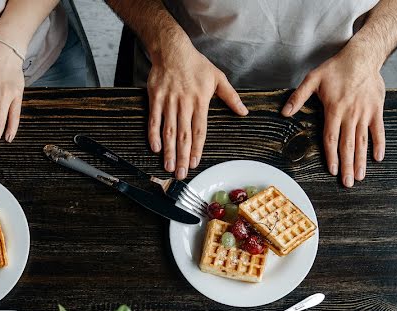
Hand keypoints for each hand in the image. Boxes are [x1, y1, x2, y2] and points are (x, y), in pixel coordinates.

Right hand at [147, 40, 247, 179]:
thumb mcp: (218, 78)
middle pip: (183, 134)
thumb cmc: (196, 64)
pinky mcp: (155, 98)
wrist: (173, 50)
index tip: (195, 162)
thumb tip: (243, 112)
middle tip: (181, 174)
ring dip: (168, 150)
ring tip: (168, 167)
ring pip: (169, 130)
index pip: (199, 130)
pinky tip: (155, 148)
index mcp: (200, 101)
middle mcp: (184, 103)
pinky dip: (153, 134)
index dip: (197, 148)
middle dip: (182, 156)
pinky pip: (154, 119)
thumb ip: (231, 97)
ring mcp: (169, 101)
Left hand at [282, 42, 385, 187]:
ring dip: (362, 160)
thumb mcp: (312, 78)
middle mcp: (350, 114)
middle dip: (348, 165)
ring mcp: (365, 113)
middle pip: (348, 144)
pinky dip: (379, 144)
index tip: (333, 170)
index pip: (331, 138)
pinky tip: (378, 158)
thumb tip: (284, 112)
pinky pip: (379, 130)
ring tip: (360, 176)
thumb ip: (298, 97)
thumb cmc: (336, 68)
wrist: (363, 56)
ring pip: (363, 141)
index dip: (332, 156)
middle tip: (347, 183)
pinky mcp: (377, 109)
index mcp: (334, 109)